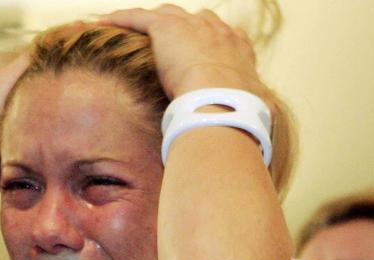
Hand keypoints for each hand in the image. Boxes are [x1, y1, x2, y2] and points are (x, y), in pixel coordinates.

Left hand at [97, 4, 263, 99]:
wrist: (222, 100)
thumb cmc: (239, 112)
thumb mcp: (254, 109)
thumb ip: (254, 111)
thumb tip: (269, 130)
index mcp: (238, 48)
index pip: (222, 37)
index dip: (210, 42)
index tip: (202, 52)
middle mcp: (216, 31)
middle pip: (194, 21)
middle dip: (181, 26)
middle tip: (166, 39)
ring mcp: (192, 26)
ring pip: (166, 16)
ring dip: (151, 21)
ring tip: (133, 28)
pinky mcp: (167, 28)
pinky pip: (139, 18)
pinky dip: (122, 19)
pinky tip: (105, 23)